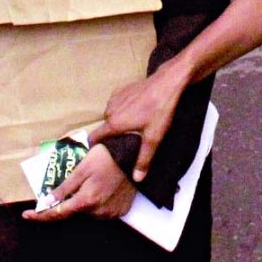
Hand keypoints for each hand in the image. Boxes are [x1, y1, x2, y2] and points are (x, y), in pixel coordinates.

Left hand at [22, 144, 136, 221]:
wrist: (134, 154)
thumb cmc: (105, 157)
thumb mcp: (81, 168)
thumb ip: (64, 188)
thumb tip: (46, 202)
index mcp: (86, 201)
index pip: (58, 214)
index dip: (41, 216)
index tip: (27, 215)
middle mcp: (98, 212)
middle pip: (74, 212)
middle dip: (68, 201)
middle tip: (71, 183)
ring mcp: (111, 213)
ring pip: (88, 211)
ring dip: (83, 201)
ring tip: (90, 181)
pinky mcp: (121, 211)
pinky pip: (102, 211)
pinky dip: (96, 202)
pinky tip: (100, 187)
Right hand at [88, 60, 186, 181]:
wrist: (166, 83)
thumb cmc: (159, 111)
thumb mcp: (153, 138)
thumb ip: (143, 160)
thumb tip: (137, 178)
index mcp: (114, 123)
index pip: (94, 137)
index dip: (95, 146)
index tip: (100, 152)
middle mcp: (110, 110)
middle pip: (105, 126)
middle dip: (112, 133)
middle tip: (126, 139)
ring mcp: (115, 97)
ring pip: (111, 114)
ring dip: (118, 119)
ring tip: (134, 124)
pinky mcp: (122, 88)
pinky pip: (117, 102)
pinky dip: (122, 107)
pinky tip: (136, 109)